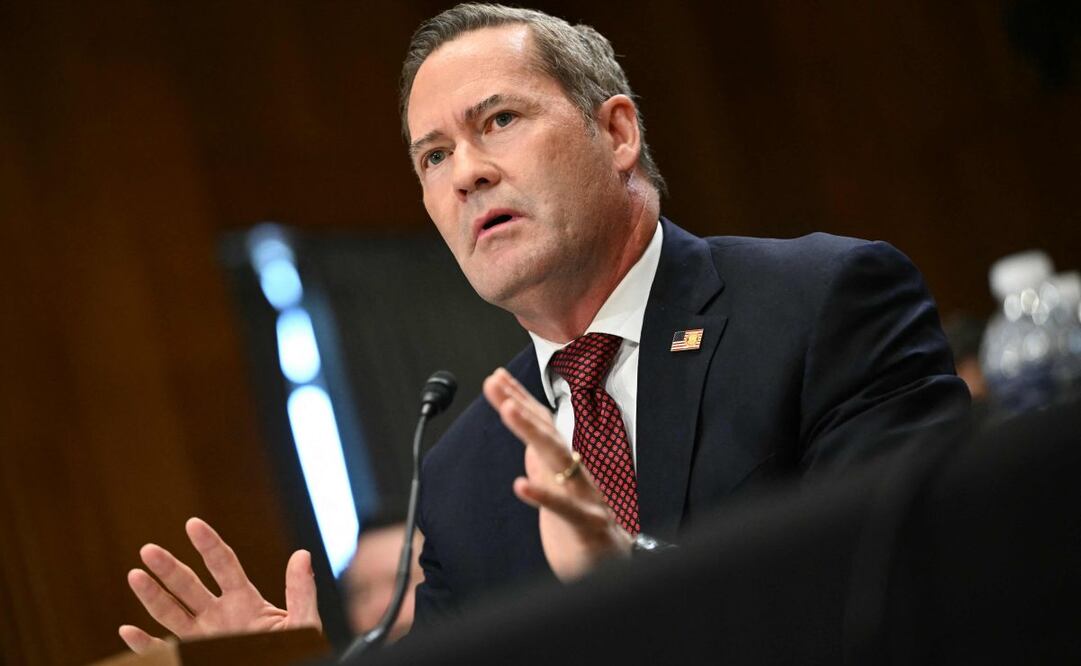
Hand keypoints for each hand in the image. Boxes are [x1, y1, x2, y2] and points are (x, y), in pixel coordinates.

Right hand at [119, 517, 320, 653]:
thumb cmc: (293, 655)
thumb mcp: (302, 623)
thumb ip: (301, 591)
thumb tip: (302, 554)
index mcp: (244, 601)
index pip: (223, 565)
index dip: (208, 544)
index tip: (193, 524)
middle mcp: (218, 615)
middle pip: (189, 585)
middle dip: (169, 567)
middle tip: (148, 549)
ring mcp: (202, 637)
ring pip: (170, 613)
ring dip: (152, 595)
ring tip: (135, 574)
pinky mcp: (189, 659)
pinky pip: (163, 651)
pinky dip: (144, 645)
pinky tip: (128, 630)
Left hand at [483, 368, 631, 580]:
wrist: (616, 567)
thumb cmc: (586, 527)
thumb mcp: (558, 488)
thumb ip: (545, 461)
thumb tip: (528, 434)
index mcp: (568, 467)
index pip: (542, 426)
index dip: (519, 400)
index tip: (495, 377)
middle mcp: (578, 475)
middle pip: (548, 433)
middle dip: (521, 405)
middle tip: (494, 382)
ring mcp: (587, 497)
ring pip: (560, 458)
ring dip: (532, 431)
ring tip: (509, 409)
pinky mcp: (591, 526)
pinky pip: (567, 509)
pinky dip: (545, 496)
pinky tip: (521, 485)